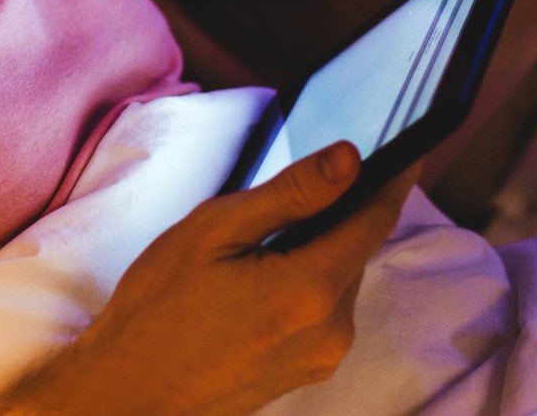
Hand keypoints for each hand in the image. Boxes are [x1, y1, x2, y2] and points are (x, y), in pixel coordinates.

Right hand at [0, 142, 416, 415]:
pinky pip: (323, 308)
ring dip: (313, 250)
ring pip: (338, 277)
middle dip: (332, 214)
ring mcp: (322, 357)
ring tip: (251, 248)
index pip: (375, 218)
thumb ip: (292, 193)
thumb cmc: (158, 308)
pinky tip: (254, 280)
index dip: (394, 177)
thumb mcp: (215, 230)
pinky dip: (303, 281)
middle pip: (354, 247)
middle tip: (283, 195)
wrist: (127, 393)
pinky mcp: (308, 370)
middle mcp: (332, 330)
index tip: (409, 145)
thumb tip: (349, 157)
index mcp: (312, 289)